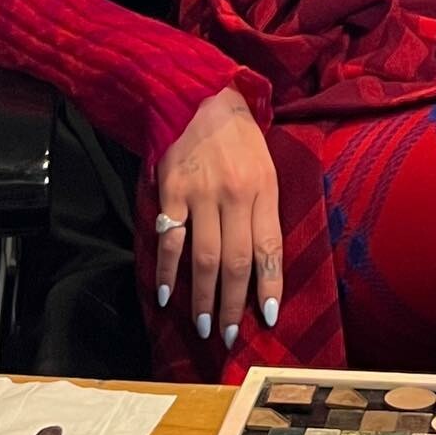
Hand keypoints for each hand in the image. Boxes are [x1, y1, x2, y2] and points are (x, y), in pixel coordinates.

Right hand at [155, 85, 282, 348]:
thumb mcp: (265, 168)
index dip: (270, 286)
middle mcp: (235, 195)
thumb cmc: (240, 138)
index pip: (270, 248)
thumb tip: (262, 263)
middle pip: (237, 261)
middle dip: (234, 304)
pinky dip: (167, 271)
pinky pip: (171, 240)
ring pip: (205, 258)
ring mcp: (202, 194)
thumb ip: (263, 210)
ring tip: (204, 326)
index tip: (268, 318)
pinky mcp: (172, 191)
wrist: (202, 97)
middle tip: (228, 336)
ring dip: (203, 298)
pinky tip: (165, 295)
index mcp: (264, 189)